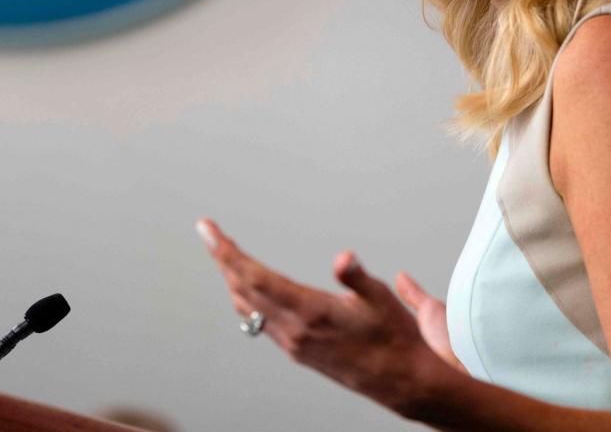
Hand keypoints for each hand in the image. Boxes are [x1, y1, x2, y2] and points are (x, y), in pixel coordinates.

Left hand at [196, 218, 456, 416]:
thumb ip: (356, 276)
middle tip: (209, 232)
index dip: (227, 252)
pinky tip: (245, 286)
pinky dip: (245, 296)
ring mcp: (293, 343)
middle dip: (223, 258)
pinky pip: (258, 320)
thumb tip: (343, 258)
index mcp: (310, 312)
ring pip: (247, 306)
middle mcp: (294, 330)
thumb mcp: (381, 298)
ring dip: (231, 278)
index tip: (209, 230)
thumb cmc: (394, 337)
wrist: (401, 381)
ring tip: (223, 253)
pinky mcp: (296, 350)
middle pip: (243, 289)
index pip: (255, 278)